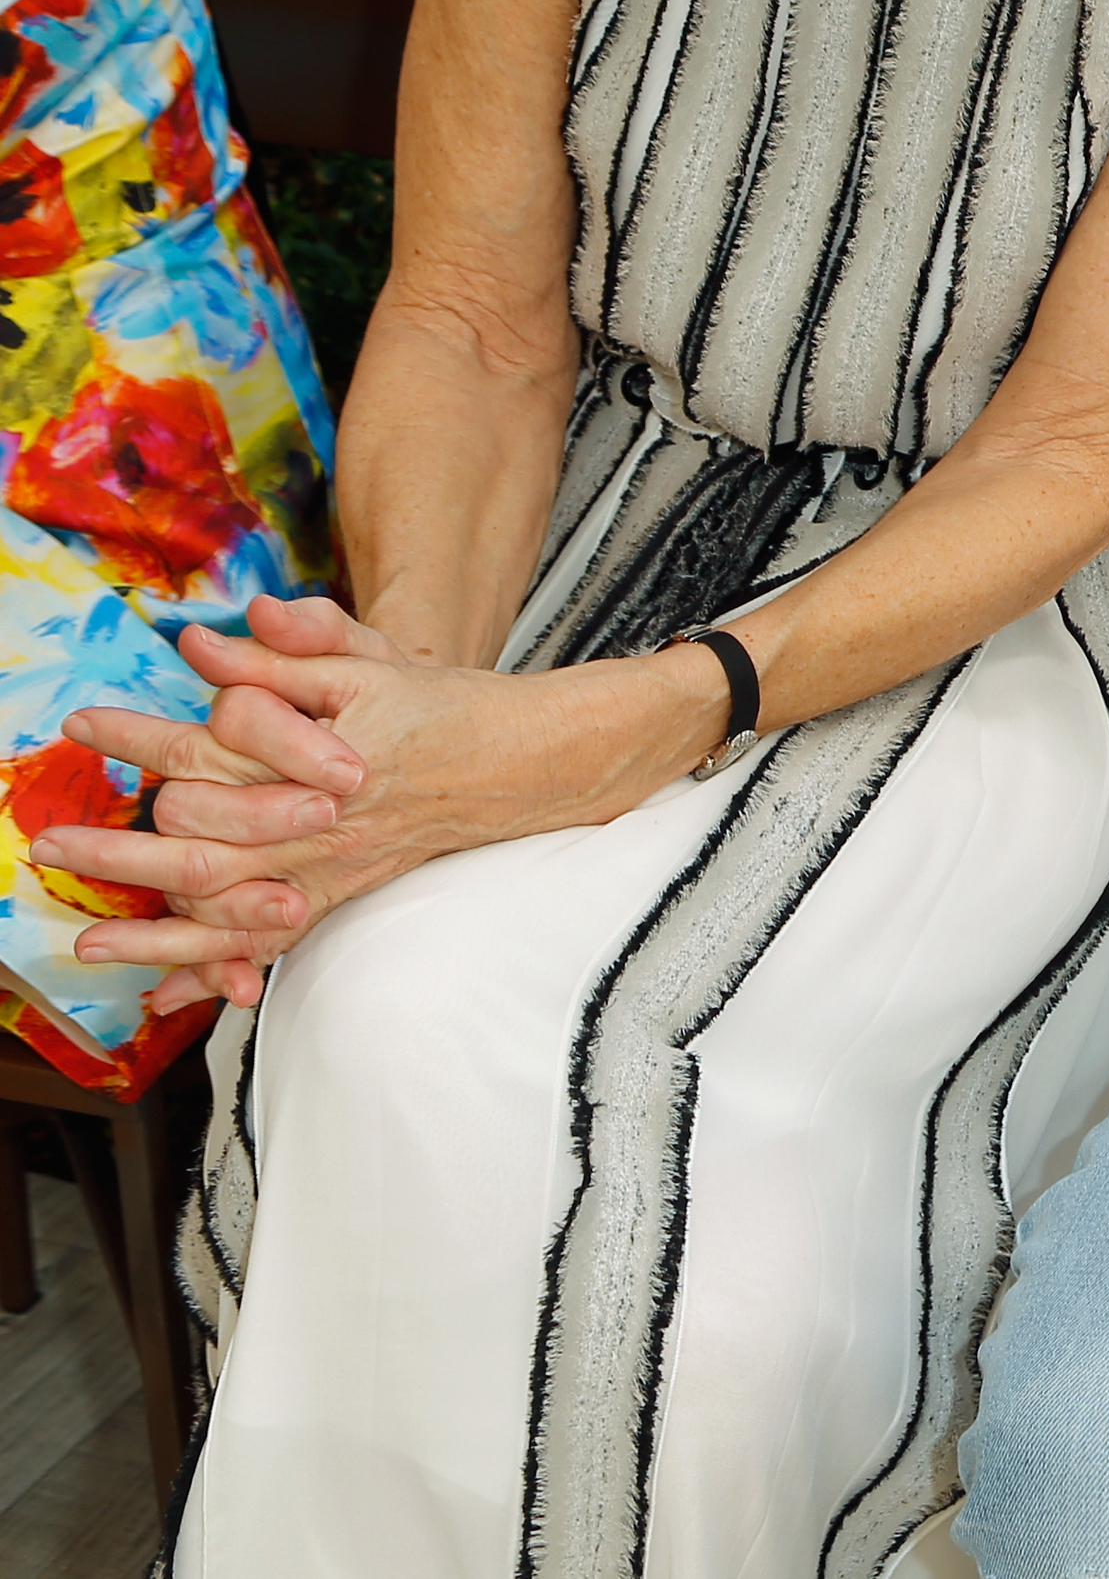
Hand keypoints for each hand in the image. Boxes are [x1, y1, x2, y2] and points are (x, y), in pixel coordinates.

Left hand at [35, 602, 720, 1005]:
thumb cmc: (448, 706)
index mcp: (317, 757)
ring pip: (229, 910)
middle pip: (199, 843)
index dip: (139, 735)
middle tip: (50, 846)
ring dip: (153, 932)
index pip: (209, 748)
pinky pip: (270, 943)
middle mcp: (317, 822)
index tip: (81, 723)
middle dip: (119, 849)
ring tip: (87, 944)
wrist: (529, 764)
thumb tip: (207, 639)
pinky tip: (171, 996)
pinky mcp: (341, 894)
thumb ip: (292, 646)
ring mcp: (329, 868)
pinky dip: (218, 972)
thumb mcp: (373, 661)